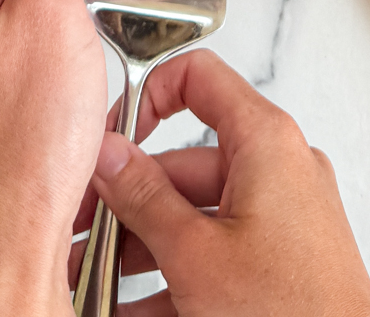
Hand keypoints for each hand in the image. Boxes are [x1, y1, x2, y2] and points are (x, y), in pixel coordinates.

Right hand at [74, 49, 369, 316]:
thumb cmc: (291, 312)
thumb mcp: (195, 254)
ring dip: (139, 248)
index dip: (147, 97)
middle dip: (126, 202)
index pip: (198, 77)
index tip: (109, 141)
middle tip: (79, 235)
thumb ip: (144, 197)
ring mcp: (281, 216)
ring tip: (91, 284)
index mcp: (265, 141)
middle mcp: (278, 168)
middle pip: (184, 161)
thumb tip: (109, 152)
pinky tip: (129, 311)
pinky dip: (173, 276)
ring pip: (194, 216)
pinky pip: (216, 253)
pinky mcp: (281, 260)